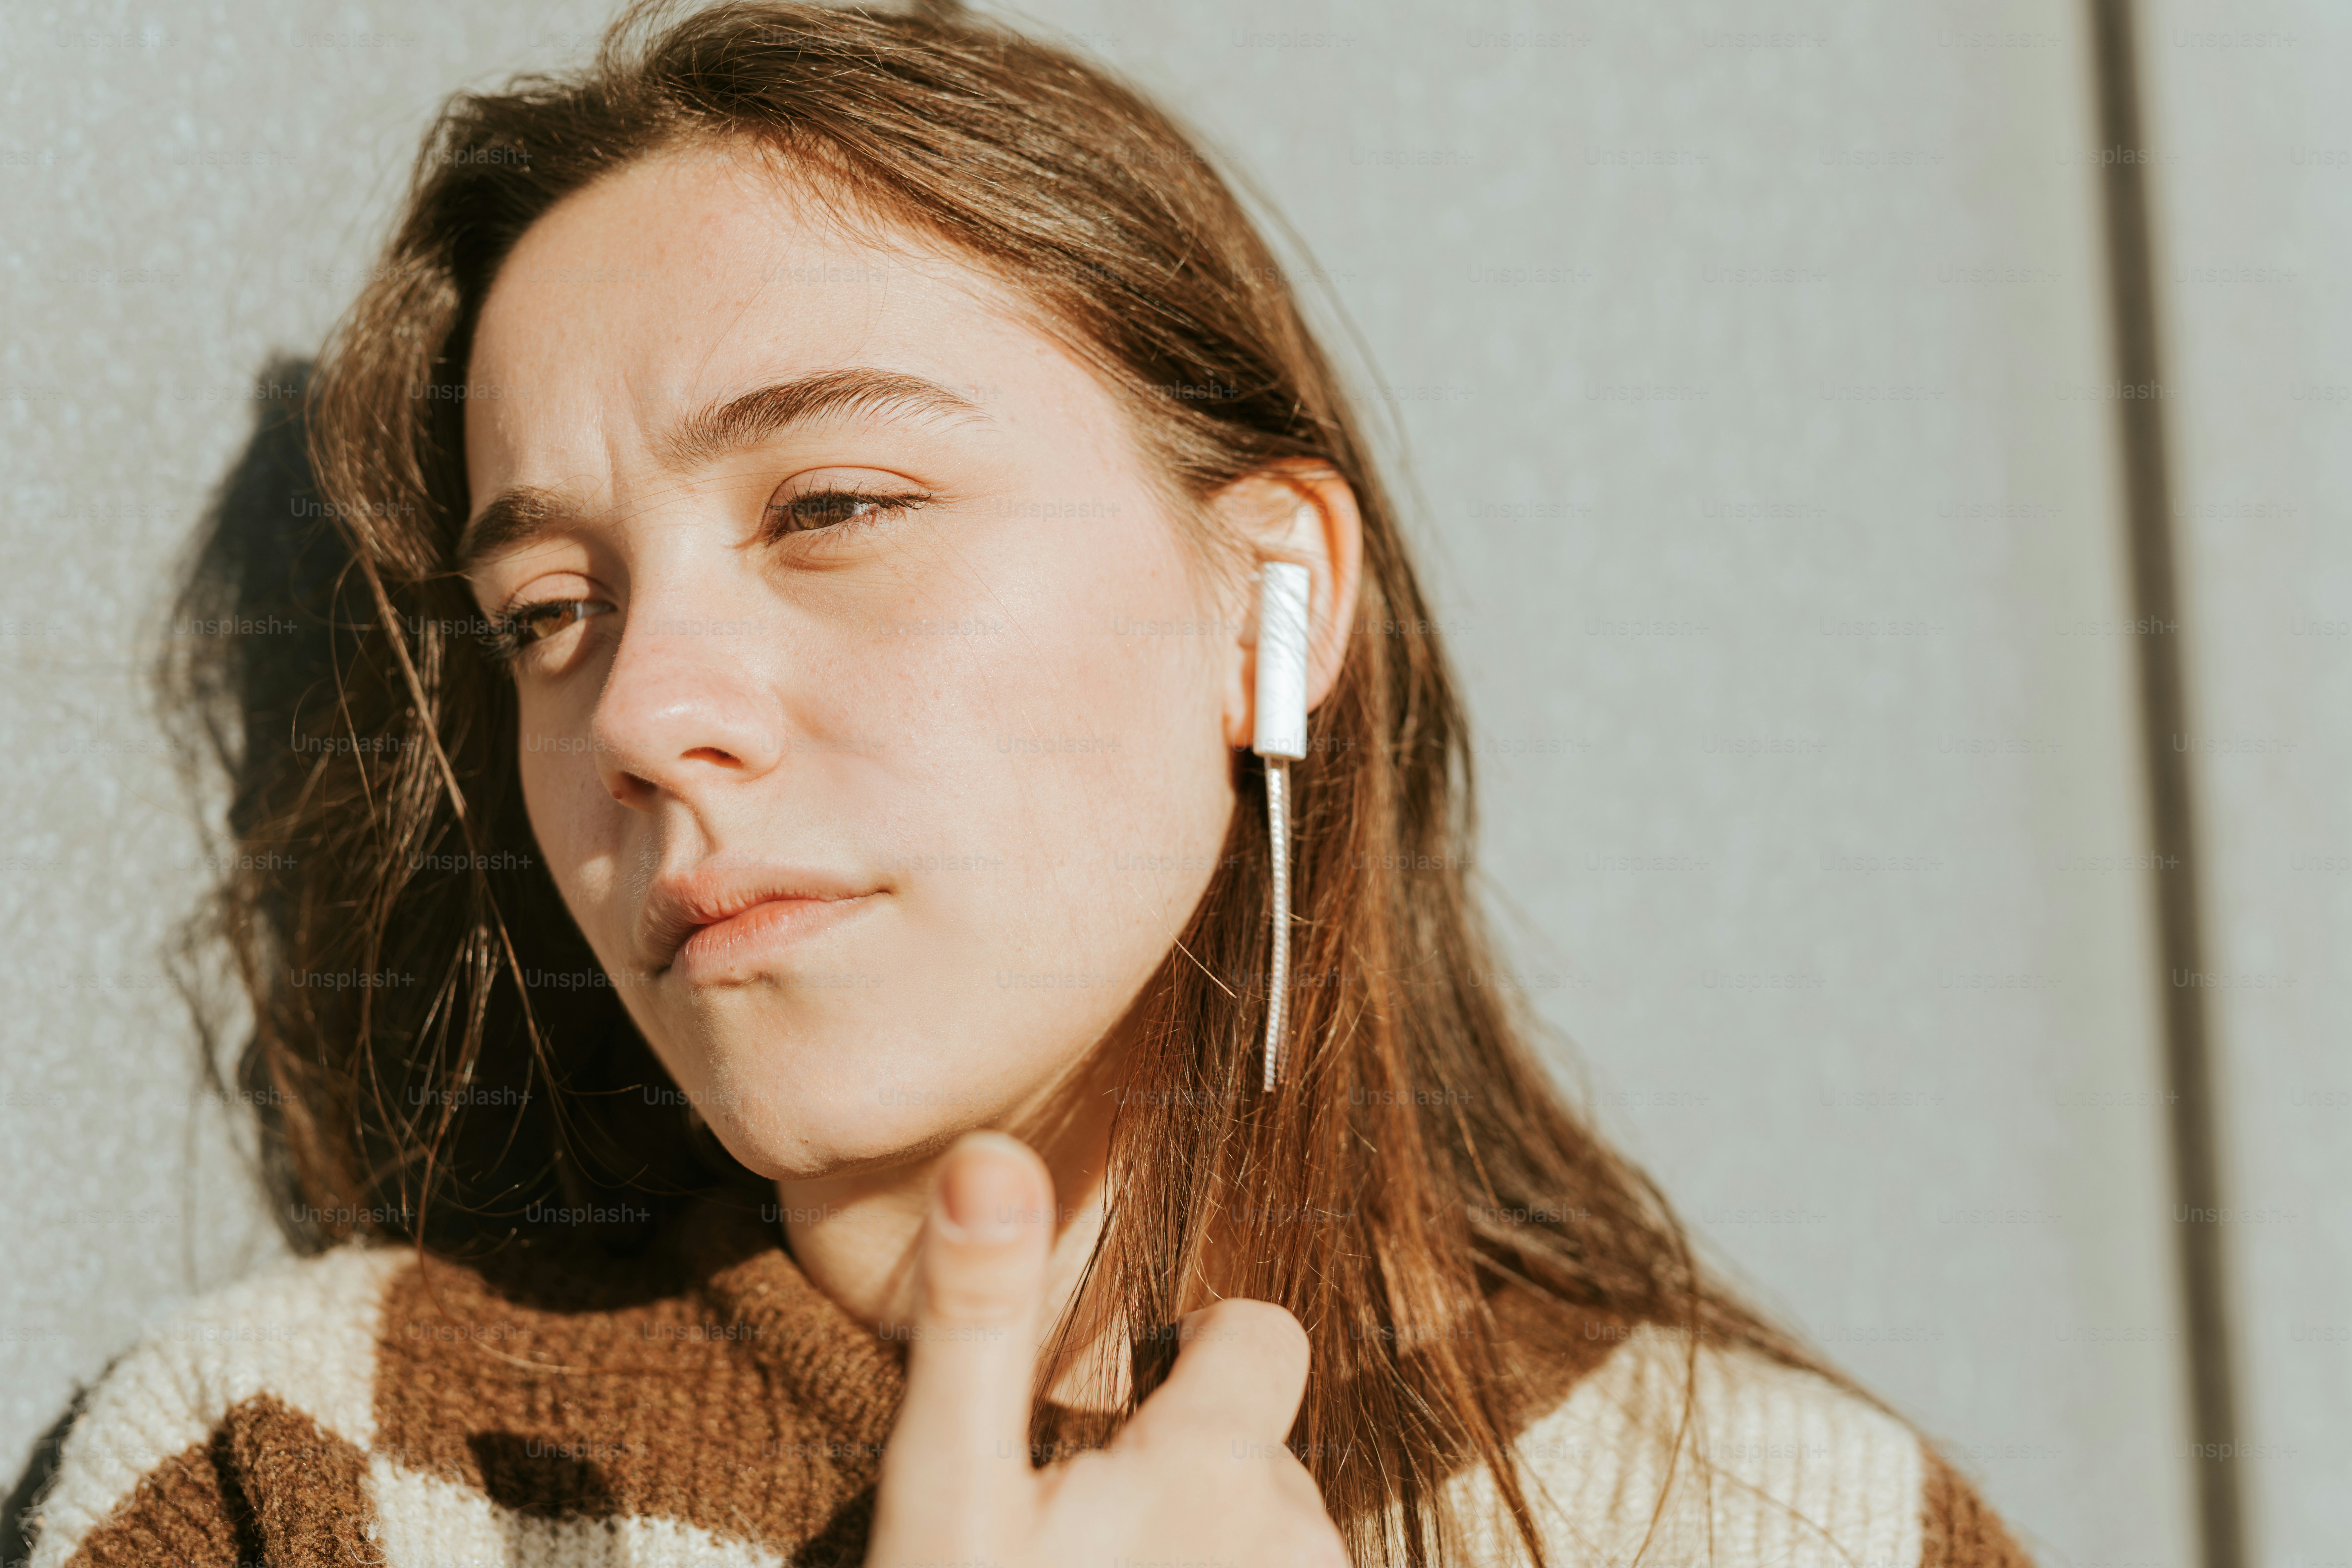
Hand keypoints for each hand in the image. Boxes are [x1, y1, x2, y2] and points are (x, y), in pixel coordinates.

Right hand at [865, 1130, 1348, 1567]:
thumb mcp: (948, 1495)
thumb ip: (977, 1323)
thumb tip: (991, 1153)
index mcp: (1216, 1466)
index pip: (1265, 1335)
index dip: (1199, 1350)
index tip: (1128, 1402)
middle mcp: (1297, 1537)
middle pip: (1263, 1456)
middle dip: (1194, 1476)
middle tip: (1084, 1547)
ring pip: (1276, 1543)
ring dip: (1211, 1560)